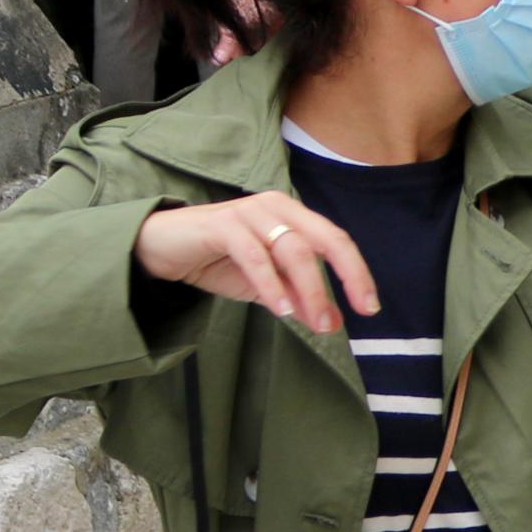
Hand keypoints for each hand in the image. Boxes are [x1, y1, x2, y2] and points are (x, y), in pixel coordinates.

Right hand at [133, 192, 379, 336]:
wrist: (162, 248)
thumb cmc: (219, 260)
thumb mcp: (266, 286)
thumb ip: (297, 299)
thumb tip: (332, 322)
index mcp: (294, 216)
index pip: (336, 241)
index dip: (357, 273)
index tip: (369, 307)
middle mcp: (277, 207)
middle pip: (324, 241)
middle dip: (343, 280)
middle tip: (345, 319)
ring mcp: (250, 212)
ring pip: (293, 250)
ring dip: (308, 290)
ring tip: (315, 324)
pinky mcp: (223, 224)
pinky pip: (255, 256)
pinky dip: (271, 284)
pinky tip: (280, 310)